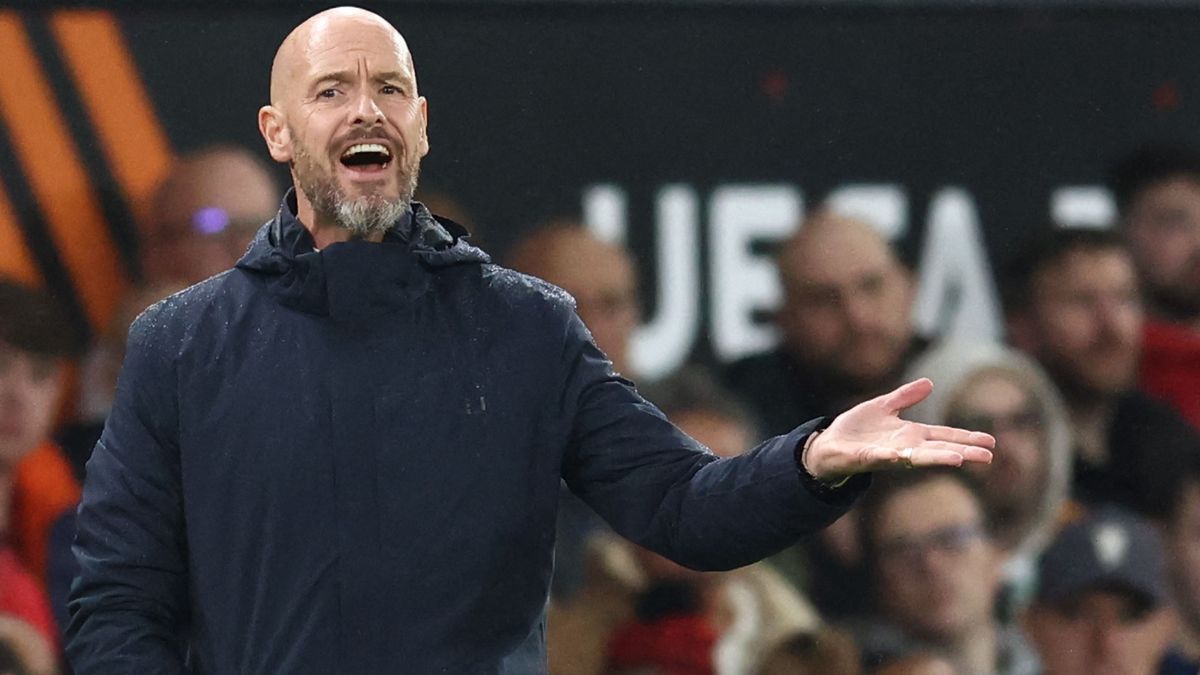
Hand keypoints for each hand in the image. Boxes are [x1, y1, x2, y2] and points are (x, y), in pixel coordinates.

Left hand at [803, 378, 993, 481]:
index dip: (966, 438)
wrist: (828, 445)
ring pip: (915, 458)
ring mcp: (886, 455)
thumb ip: (905, 397)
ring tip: (958, 459)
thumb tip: (929, 383)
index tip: (990, 442)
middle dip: (963, 451)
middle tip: (988, 457)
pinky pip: (879, 457)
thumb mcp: (883, 407)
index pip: (944, 436)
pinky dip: (889, 457)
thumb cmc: (857, 429)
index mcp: (910, 436)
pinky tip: (899, 455)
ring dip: (936, 457)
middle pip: (938, 449)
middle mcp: (903, 448)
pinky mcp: (866, 458)